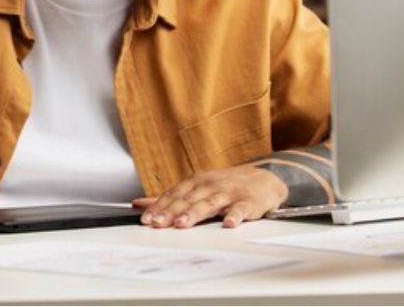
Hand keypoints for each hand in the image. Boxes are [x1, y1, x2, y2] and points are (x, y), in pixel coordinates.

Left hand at [131, 164, 287, 228]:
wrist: (264, 179)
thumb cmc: (226, 185)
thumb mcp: (196, 187)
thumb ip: (169, 197)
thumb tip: (139, 204)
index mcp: (196, 182)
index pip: (174, 194)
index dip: (159, 207)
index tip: (146, 219)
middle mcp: (210, 186)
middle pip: (188, 199)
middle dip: (171, 212)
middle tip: (158, 224)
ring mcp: (229, 193)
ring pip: (210, 203)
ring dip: (195, 213)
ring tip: (182, 224)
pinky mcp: (248, 202)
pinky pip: (241, 209)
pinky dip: (235, 216)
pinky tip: (229, 224)